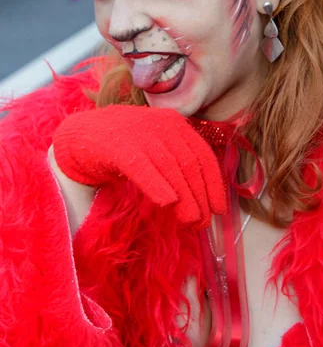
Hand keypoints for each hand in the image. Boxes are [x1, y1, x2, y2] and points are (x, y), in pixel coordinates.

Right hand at [52, 105, 226, 228]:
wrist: (80, 136)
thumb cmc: (122, 147)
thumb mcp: (155, 149)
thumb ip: (176, 163)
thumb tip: (203, 198)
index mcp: (174, 123)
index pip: (202, 155)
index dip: (214, 184)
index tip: (220, 209)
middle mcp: (161, 123)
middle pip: (189, 164)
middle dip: (200, 197)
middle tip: (203, 223)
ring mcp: (139, 131)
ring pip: (170, 168)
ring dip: (185, 199)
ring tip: (190, 222)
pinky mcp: (117, 144)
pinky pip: (142, 167)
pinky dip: (157, 185)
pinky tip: (166, 204)